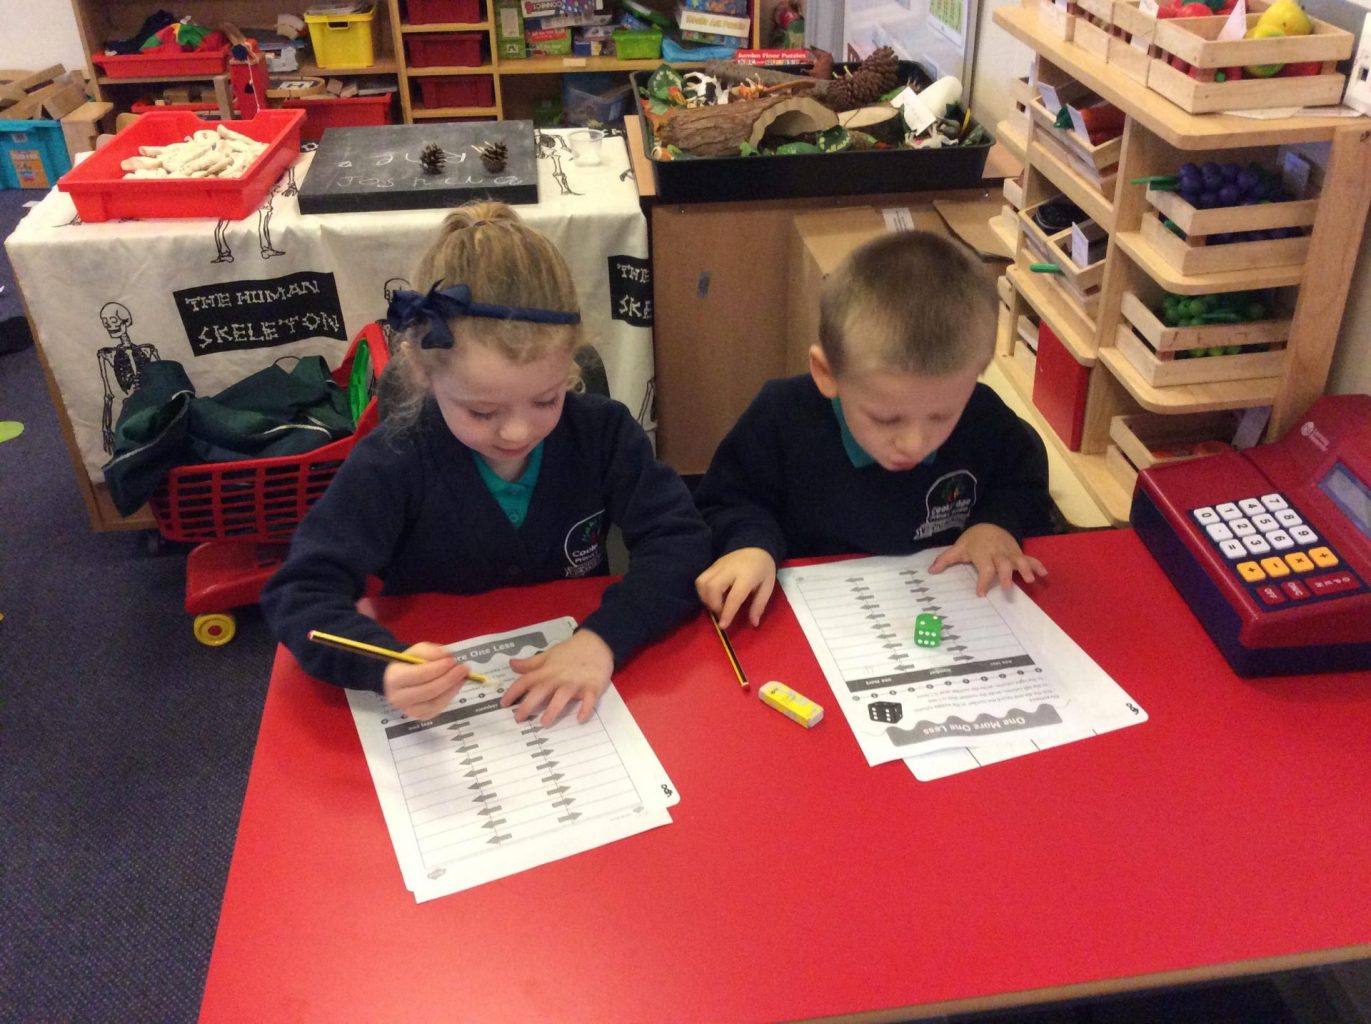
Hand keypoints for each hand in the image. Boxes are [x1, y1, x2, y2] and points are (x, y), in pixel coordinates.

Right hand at [382, 642, 472, 719]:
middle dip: (448, 679)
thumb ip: (431, 651)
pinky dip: (448, 698)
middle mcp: (398, 697)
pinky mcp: (419, 716)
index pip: (418, 675)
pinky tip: (455, 686)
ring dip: (451, 690)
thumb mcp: (417, 651)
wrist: (401, 679)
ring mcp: (408, 710)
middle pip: (428, 691)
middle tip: (463, 668)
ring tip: (462, 677)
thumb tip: (446, 655)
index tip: (452, 660)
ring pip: (434, 703)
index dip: (437, 668)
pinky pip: (436, 710)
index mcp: (394, 678)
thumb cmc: (410, 663)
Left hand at [501, 629, 613, 725]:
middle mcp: (559, 677)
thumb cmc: (570, 651)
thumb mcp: (548, 654)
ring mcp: (576, 682)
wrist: (598, 642)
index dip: (514, 692)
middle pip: (541, 690)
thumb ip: (531, 663)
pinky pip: (589, 699)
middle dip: (528, 704)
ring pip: (562, 696)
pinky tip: (580, 718)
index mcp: (547, 670)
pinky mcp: (592, 686)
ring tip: (544, 723)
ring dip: (553, 709)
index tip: (503, 704)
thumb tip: (511, 664)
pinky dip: (585, 708)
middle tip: (518, 718)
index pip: (526, 680)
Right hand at [695, 547, 777, 628]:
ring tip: (716, 605)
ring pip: (702, 582)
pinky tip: (712, 597)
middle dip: (714, 605)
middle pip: (712, 587)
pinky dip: (703, 592)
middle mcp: (729, 569)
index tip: (723, 626)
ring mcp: (718, 566)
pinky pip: (700, 579)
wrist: (756, 546)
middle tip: (722, 612)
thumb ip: (759, 605)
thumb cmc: (763, 569)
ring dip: (706, 598)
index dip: (727, 612)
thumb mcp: (768, 586)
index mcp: (747, 575)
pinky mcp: (712, 565)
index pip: (734, 595)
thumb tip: (753, 623)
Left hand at [928, 524, 1046, 596]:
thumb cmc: (973, 540)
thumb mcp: (958, 548)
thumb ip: (945, 560)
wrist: (990, 522)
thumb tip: (930, 571)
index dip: (982, 581)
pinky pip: (1030, 558)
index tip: (980, 594)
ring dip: (1026, 570)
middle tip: (1007, 588)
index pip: (984, 568)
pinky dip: (1038, 566)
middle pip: (1003, 564)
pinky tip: (1045, 575)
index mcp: (982, 554)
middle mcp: (998, 554)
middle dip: (1005, 575)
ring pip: (1019, 560)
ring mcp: (1010, 553)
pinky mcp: (1019, 553)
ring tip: (1031, 581)